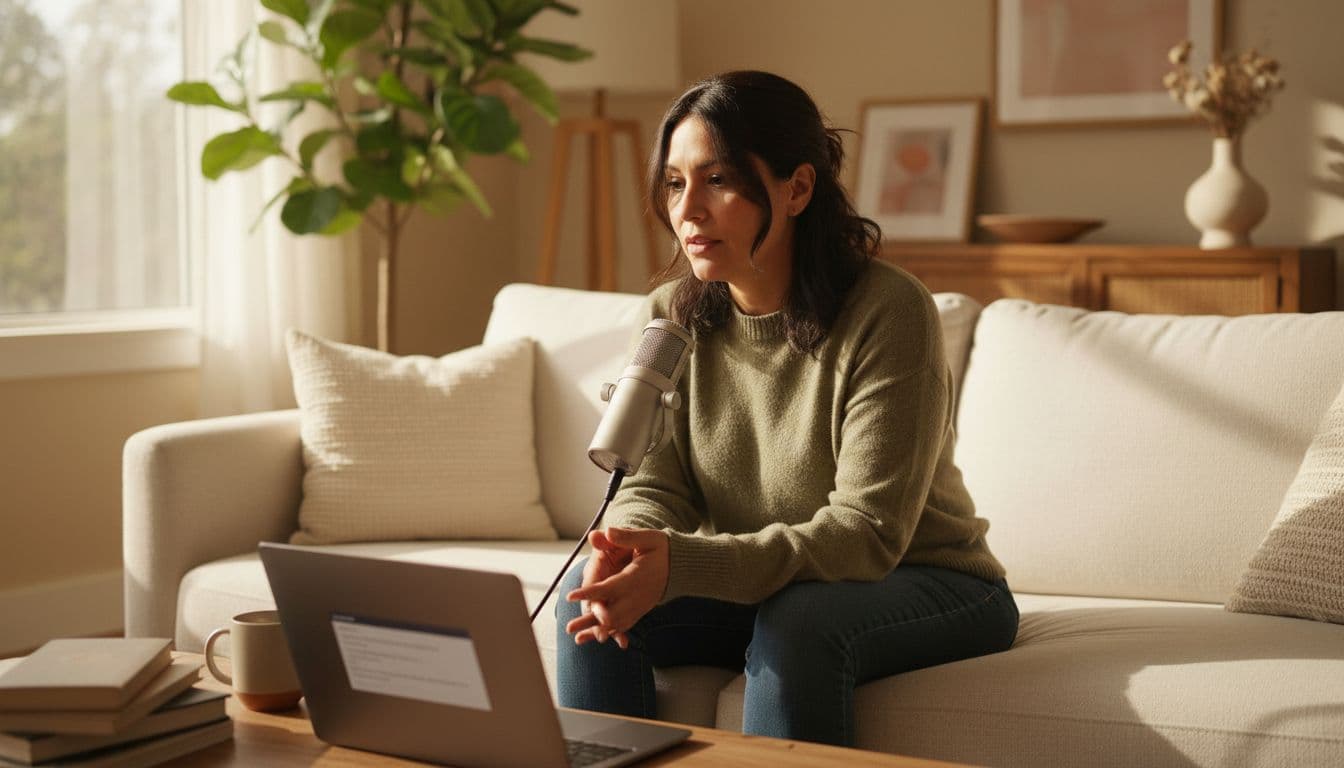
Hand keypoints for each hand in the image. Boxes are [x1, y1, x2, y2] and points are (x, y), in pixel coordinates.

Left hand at [565, 528, 669, 649]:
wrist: (680, 567)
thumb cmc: (661, 549)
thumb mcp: (648, 538)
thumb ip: (626, 536)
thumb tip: (606, 531)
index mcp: (635, 577)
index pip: (609, 587)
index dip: (590, 592)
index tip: (571, 595)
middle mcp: (636, 596)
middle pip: (611, 613)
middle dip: (590, 620)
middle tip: (570, 627)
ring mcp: (639, 606)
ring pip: (616, 623)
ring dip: (597, 630)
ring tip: (578, 639)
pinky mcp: (640, 610)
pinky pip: (624, 625)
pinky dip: (610, 633)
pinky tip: (596, 638)